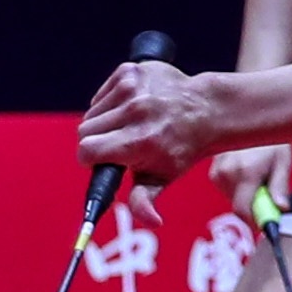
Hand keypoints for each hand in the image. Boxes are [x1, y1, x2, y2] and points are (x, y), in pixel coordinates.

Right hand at [79, 60, 213, 191]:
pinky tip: (131, 108)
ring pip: (92, 111)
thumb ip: (145, 202)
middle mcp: (135, 111)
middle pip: (85, 130)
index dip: (89, 159)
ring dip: (103, 122)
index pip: (87, 150)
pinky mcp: (131, 70)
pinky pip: (102, 94)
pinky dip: (110, 103)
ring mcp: (133, 87)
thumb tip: (151, 221)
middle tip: (116, 146)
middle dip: (95, 141)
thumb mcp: (164, 177)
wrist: (206, 109)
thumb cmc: (182, 148)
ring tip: (127, 127)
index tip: (100, 161)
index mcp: (140, 141)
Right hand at [209, 143, 291, 224]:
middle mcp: (227, 173)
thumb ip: (280, 187)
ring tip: (257, 174)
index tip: (267, 226)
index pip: (243, 211)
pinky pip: (227, 191)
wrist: (251, 119)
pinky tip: (246, 170)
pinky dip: (238, 187)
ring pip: (233, 199)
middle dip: (255, 206)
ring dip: (246, 196)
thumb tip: (281, 209)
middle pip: (239, 207)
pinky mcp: (213, 172)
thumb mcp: (283, 162)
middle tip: (267, 189)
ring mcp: (217, 172)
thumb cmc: (271, 141)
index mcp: (246, 172)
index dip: (255, 222)